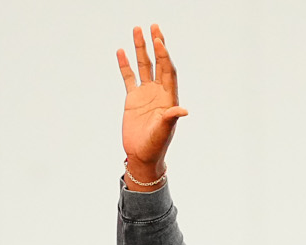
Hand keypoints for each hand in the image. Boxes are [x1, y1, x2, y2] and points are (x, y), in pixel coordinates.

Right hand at [118, 24, 186, 183]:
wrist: (142, 156)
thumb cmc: (155, 146)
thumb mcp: (163, 132)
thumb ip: (171, 119)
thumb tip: (183, 110)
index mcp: (169, 98)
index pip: (168, 71)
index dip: (164, 56)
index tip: (159, 42)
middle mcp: (159, 92)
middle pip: (158, 63)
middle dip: (156, 45)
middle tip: (154, 27)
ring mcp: (146, 94)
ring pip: (144, 66)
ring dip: (141, 49)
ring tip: (137, 30)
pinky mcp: (133, 99)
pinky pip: (129, 77)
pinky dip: (125, 64)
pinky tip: (121, 51)